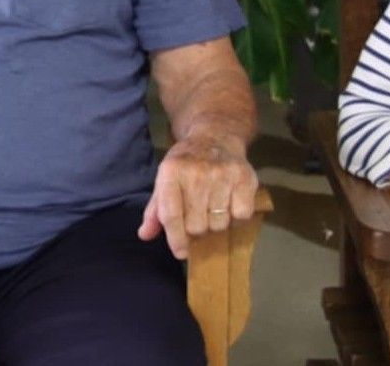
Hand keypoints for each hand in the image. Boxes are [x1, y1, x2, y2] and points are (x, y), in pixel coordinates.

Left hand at [137, 132, 258, 258]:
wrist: (215, 137)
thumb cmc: (186, 164)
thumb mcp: (165, 180)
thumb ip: (156, 210)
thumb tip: (145, 235)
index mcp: (171, 173)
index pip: (171, 215)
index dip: (175, 239)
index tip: (181, 252)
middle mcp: (196, 173)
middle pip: (197, 225)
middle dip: (196, 231)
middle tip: (198, 219)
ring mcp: (222, 174)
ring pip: (219, 224)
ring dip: (216, 225)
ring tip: (213, 210)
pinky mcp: (244, 177)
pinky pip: (241, 216)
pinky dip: (236, 218)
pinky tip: (230, 206)